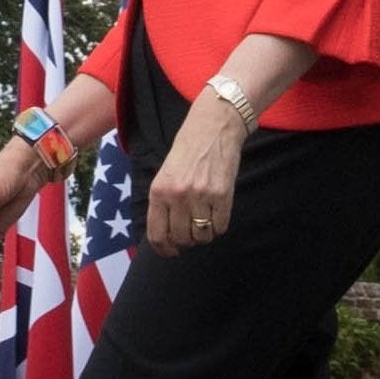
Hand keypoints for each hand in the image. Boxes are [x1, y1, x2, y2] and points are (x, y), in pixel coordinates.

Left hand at [145, 92, 244, 257]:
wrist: (214, 126)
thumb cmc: (188, 150)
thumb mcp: (165, 173)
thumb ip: (163, 202)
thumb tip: (165, 236)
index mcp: (158, 190)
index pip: (157, 234)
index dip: (164, 249)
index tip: (171, 252)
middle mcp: (177, 195)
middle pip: (181, 238)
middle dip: (187, 241)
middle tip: (192, 230)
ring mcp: (200, 195)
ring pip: (202, 236)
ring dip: (205, 234)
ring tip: (206, 219)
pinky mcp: (222, 194)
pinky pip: (221, 226)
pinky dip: (220, 225)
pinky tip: (218, 211)